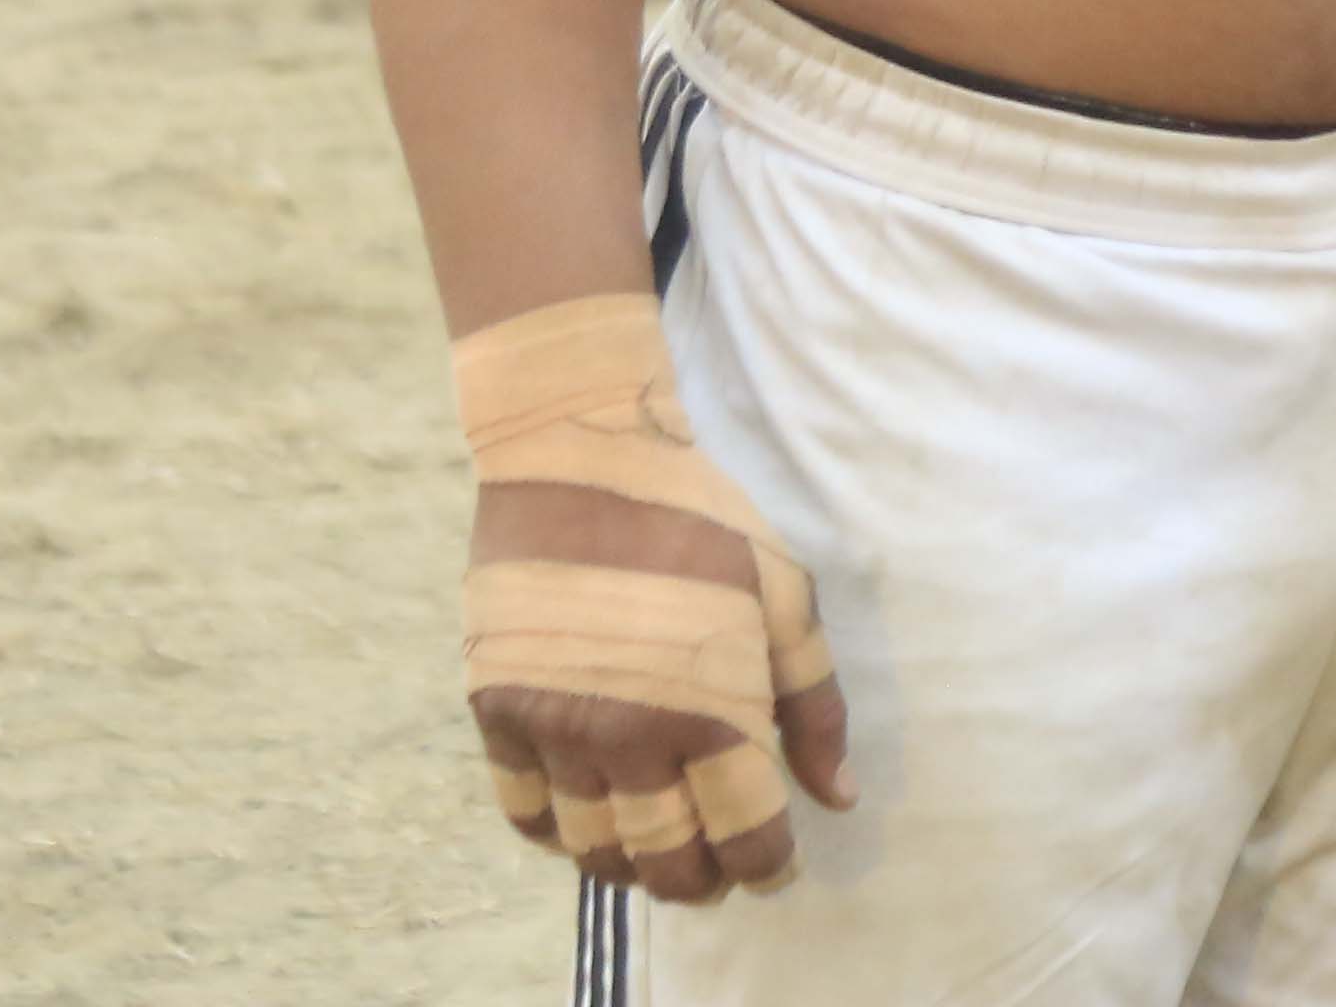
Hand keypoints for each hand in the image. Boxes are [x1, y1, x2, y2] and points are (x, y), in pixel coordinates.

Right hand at [463, 477, 853, 910]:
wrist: (579, 455)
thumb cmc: (695, 519)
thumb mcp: (782, 594)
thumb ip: (814, 703)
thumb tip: (837, 797)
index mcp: (710, 709)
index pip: (746, 837)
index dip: (767, 867)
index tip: (775, 865)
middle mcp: (628, 737)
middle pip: (667, 865)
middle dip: (703, 879)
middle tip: (718, 861)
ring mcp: (554, 730)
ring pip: (594, 851)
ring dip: (633, 865)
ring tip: (657, 843)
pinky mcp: (498, 712)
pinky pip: (524, 813)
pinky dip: (558, 835)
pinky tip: (587, 816)